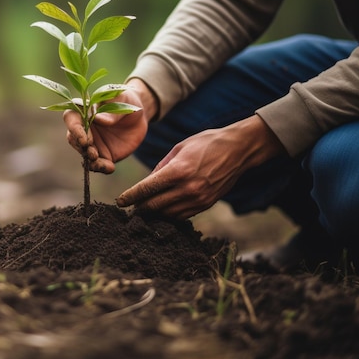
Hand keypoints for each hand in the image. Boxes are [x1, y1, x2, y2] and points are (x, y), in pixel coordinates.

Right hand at [64, 78, 157, 173]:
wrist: (138, 116)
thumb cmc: (126, 100)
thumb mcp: (122, 99)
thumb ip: (111, 109)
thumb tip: (99, 120)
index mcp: (83, 110)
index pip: (71, 118)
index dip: (74, 129)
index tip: (85, 139)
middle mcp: (84, 128)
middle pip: (73, 139)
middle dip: (82, 147)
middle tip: (94, 152)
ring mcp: (92, 143)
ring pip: (83, 154)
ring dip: (90, 160)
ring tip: (102, 162)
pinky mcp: (102, 154)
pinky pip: (97, 164)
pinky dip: (101, 168)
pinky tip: (111, 168)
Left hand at [116, 115, 284, 218]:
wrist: (238, 150)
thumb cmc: (207, 143)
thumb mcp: (179, 148)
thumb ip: (161, 166)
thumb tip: (148, 183)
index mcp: (178, 171)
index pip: (147, 189)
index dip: (130, 197)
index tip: (120, 202)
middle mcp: (187, 188)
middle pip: (154, 205)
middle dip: (140, 207)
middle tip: (131, 206)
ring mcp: (198, 199)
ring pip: (167, 214)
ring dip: (154, 213)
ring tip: (145, 208)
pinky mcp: (206, 205)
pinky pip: (181, 215)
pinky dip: (169, 214)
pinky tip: (164, 209)